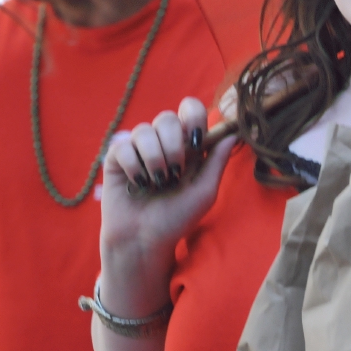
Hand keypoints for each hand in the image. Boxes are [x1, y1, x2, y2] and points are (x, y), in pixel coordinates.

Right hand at [100, 96, 236, 262]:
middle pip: (167, 117)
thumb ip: (217, 161)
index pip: (190, 109)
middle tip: (176, 172)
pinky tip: (139, 184)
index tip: (196, 139)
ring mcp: (138, 149)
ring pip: (144, 130)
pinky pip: (124, 147)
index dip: (194, 116)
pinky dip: (134, 167)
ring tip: (158, 182)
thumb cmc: (177, 219)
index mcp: (186, 145)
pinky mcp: (116, 158)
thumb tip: (233, 131)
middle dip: (173, 145)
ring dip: (155, 159)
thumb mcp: (204, 192)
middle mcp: (162, 142)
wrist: (145, 241)